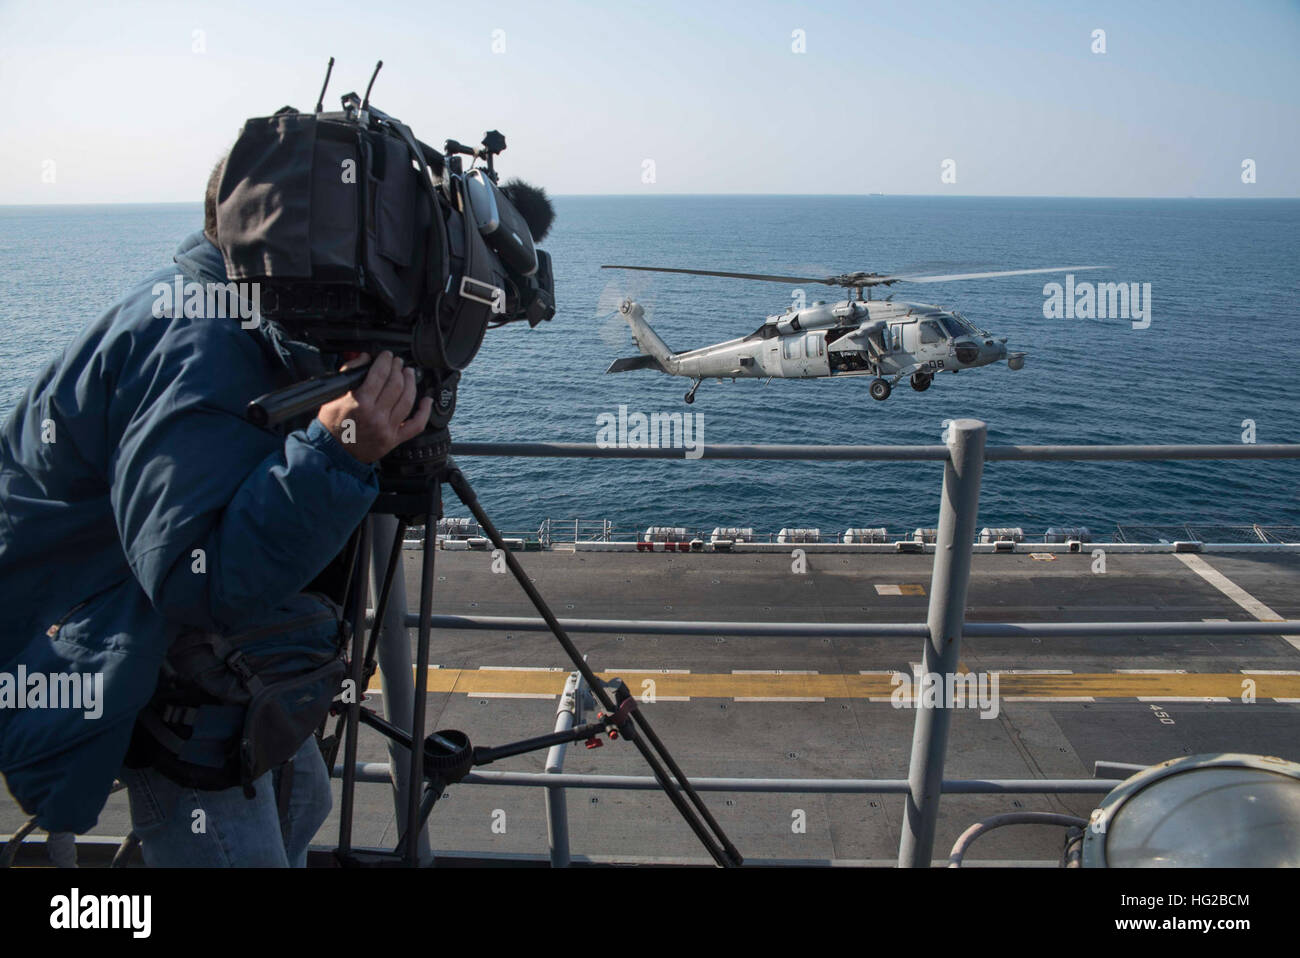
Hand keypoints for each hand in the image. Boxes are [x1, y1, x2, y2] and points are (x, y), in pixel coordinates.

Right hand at [316, 351, 433, 462]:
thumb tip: (365, 357)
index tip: (387, 356)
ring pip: (408, 400)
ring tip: (409, 373)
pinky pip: (416, 425)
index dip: (385, 361)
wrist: (332, 451)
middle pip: (396, 385)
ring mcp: (387, 428)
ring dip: (411, 383)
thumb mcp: (333, 395)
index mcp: (359, 403)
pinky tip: (427, 400)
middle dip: (398, 369)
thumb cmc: (331, 424)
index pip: (379, 374)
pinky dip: (424, 411)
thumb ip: (349, 372)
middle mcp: (376, 416)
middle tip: (398, 362)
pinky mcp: (394, 439)